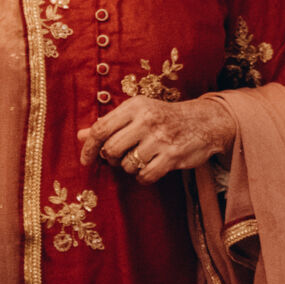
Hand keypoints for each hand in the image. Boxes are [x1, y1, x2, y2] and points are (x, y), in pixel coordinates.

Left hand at [77, 96, 234, 183]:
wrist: (204, 122)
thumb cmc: (164, 118)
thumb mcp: (137, 114)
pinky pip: (144, 176)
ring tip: (142, 158)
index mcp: (135, 106)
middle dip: (111, 159)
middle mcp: (146, 120)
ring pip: (126, 165)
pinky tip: (150, 168)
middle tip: (120, 157)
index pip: (101, 128)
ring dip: (130, 167)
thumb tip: (80, 136)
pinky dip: (143, 177)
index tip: (85, 160)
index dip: (88, 147)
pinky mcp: (172, 156)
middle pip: (110, 149)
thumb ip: (109, 125)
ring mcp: (160, 138)